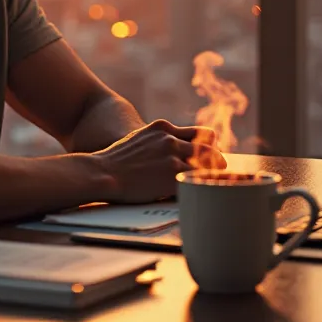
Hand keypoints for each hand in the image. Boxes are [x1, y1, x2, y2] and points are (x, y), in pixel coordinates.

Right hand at [93, 119, 226, 203]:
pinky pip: (197, 180)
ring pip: (207, 164)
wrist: (102, 172)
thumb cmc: (116, 161)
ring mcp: (172, 155)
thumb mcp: (139, 139)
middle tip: (219, 172)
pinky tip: (202, 194)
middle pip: (209, 147)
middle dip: (216, 160)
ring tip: (214, 185)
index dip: (209, 146)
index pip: (200, 133)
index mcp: (163, 127)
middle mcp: (170, 137)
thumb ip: (158, 142)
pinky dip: (201, 187)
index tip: (211, 156)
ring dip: (212, 175)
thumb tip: (174, 153)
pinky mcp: (172, 174)